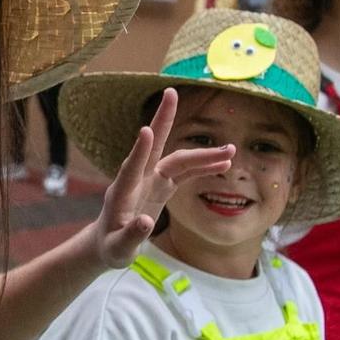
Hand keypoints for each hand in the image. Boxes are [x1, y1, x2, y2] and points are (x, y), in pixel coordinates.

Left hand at [82, 87, 232, 268]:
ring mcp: (151, 179)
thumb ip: (131, 235)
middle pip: (154, 145)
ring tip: (230, 150)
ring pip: (178, 160)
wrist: (109, 243)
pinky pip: (185, 172)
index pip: (132, 167)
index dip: (140, 150)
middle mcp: (138, 178)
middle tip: (171, 92)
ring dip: (202, 154)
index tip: (145, 130)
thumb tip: (146, 222)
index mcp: (123, 191)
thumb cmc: (111, 246)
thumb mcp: (119, 248)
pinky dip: (203, 167)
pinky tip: (223, 162)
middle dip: (163, 119)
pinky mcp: (162, 185)